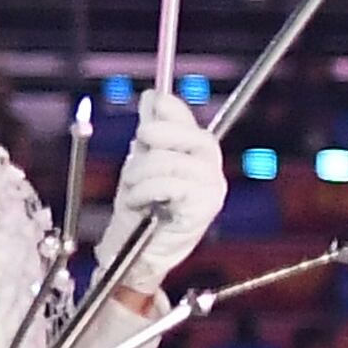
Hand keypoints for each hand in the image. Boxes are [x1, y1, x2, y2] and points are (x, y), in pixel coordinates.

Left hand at [95, 91, 223, 302]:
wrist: (137, 251)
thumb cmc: (141, 207)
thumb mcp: (142, 162)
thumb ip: (150, 132)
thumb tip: (151, 97)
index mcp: (196, 150)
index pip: (186, 116)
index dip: (168, 109)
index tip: (150, 107)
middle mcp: (210, 164)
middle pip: (185, 133)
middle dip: (152, 138)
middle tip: (136, 155)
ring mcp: (212, 185)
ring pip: (169, 160)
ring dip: (140, 175)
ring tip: (135, 190)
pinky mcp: (206, 206)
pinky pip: (169, 184)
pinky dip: (145, 192)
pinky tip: (142, 203)